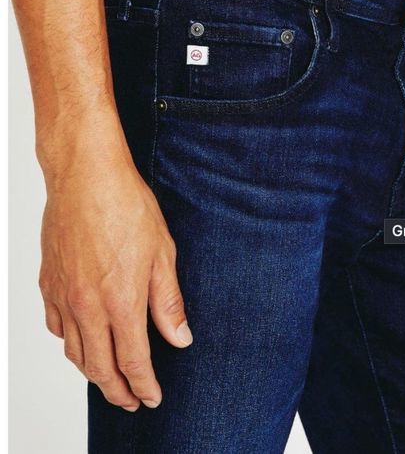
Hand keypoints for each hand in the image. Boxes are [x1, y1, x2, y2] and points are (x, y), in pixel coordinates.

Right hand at [38, 150, 191, 411]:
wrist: (86, 177)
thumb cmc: (126, 208)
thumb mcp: (162, 254)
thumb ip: (168, 302)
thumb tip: (180, 338)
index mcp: (121, 302)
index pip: (133, 361)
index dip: (144, 385)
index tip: (152, 398)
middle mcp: (87, 306)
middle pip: (99, 367)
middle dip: (117, 391)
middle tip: (130, 402)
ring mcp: (63, 296)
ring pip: (74, 352)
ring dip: (92, 372)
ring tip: (108, 379)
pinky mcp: (49, 283)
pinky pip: (56, 327)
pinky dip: (70, 343)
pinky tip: (81, 341)